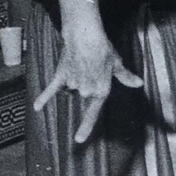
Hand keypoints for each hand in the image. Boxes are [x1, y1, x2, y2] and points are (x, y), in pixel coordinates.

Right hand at [33, 25, 144, 143]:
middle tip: (92, 64)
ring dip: (75, 77)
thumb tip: (138, 83)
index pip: (93, 113)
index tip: (78, 139)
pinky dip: (44, 97)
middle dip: (87, 81)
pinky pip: (51, 89)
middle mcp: (86, 91)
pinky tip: (36, 107)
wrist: (85, 36)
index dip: (86, 127)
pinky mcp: (60, 75)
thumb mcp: (117, 63)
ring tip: (81, 60)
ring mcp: (72, 84)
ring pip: (71, 86)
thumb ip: (125, 77)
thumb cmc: (103, 49)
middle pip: (84, 92)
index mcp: (100, 91)